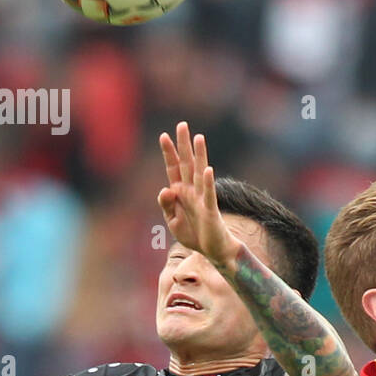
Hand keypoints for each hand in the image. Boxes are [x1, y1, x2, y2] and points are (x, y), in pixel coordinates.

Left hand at [158, 121, 236, 268]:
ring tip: (199, 138)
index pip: (173, 168)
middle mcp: (192, 190)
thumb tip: (165, 189)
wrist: (212, 250)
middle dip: (184, 144)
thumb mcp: (171, 221)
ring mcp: (202, 198)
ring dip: (199, 155)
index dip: (169, 152)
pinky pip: (209, 193)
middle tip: (182, 125)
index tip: (163, 135)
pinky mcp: (210, 209)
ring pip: (200, 172)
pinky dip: (208, 182)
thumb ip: (166, 205)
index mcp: (180, 192)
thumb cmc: (194, 234)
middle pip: (187, 163)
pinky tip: (207, 169)